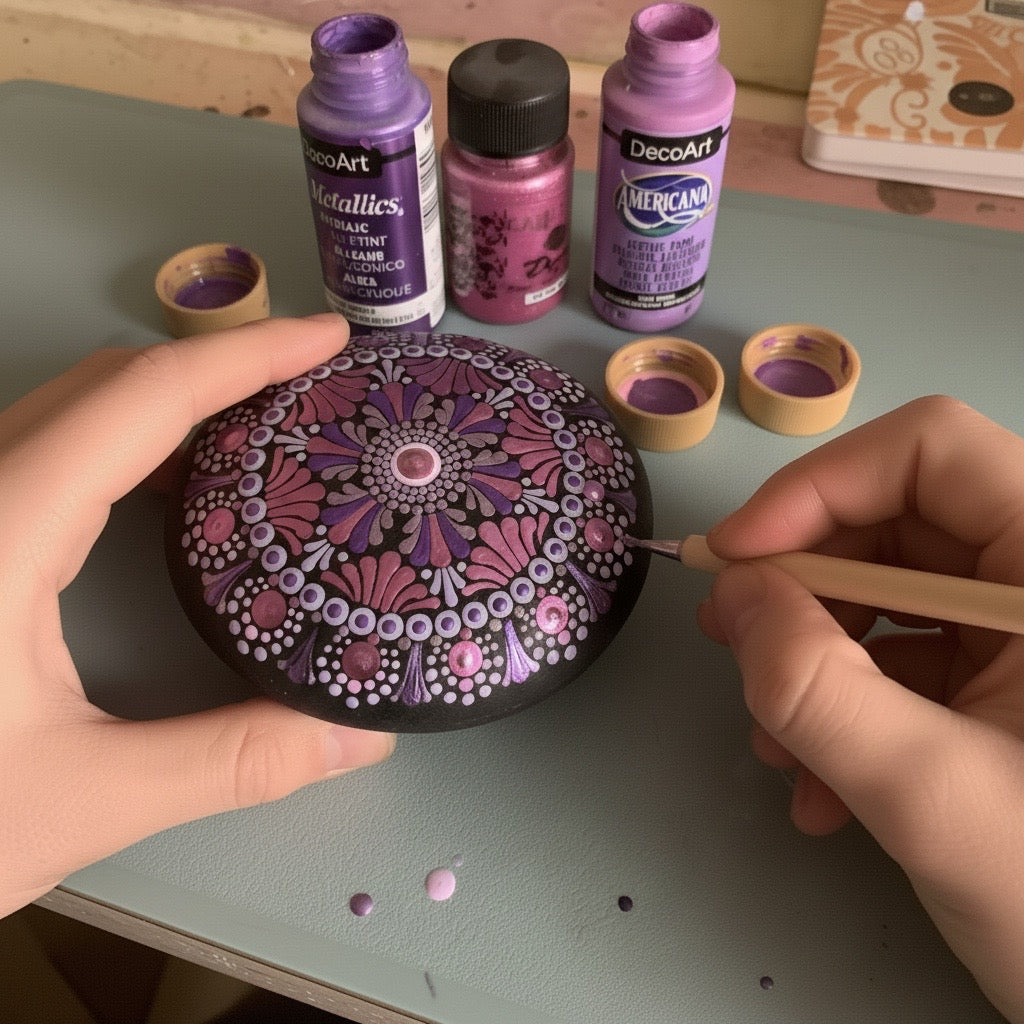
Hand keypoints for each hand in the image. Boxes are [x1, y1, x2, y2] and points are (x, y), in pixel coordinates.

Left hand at [0, 315, 394, 918]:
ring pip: (74, 408)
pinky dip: (133, 441)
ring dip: (175, 398)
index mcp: (2, 530)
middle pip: (108, 382)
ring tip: (267, 421)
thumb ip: (229, 762)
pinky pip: (52, 449)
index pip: (141, 401)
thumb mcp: (79, 800)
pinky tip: (176, 484)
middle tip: (315, 383)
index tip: (328, 338)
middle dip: (220, 363)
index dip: (245, 355)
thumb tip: (361, 739)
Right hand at [699, 396, 1023, 1020]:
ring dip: (814, 660)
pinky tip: (825, 790)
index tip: (737, 557)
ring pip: (890, 594)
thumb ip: (816, 688)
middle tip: (733, 641)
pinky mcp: (1012, 685)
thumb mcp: (932, 797)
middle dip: (802, 585)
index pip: (934, 453)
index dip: (819, 487)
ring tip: (781, 749)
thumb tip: (733, 595)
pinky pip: (908, 658)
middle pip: (900, 521)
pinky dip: (848, 709)